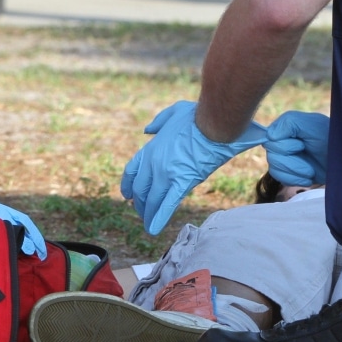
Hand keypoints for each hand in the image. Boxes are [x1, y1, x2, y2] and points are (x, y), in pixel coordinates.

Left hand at [119, 101, 267, 234]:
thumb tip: (147, 131)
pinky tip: (153, 229)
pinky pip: (168, 205)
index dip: (128, 184)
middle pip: (141, 189)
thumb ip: (158, 123)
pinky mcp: (183, 183)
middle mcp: (154, 163)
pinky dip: (159, 218)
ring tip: (147, 224)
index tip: (127, 194)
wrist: (214, 123)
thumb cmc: (197, 116)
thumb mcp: (172, 112)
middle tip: (141, 212)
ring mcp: (167, 174)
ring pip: (152, 200)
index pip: (132, 170)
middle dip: (140, 202)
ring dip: (148, 214)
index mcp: (151, 148)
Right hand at [263, 110, 329, 186]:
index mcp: (286, 128)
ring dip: (295, 172)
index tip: (302, 145)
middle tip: (309, 161)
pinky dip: (295, 180)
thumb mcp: (313, 124)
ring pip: (274, 169)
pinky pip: (280, 179)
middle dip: (292, 162)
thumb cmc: (332, 138)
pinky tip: (308, 178)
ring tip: (310, 171)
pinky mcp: (289, 173)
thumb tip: (270, 136)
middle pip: (271, 156)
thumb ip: (289, 122)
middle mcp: (282, 142)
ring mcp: (284, 158)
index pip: (270, 140)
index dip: (285, 146)